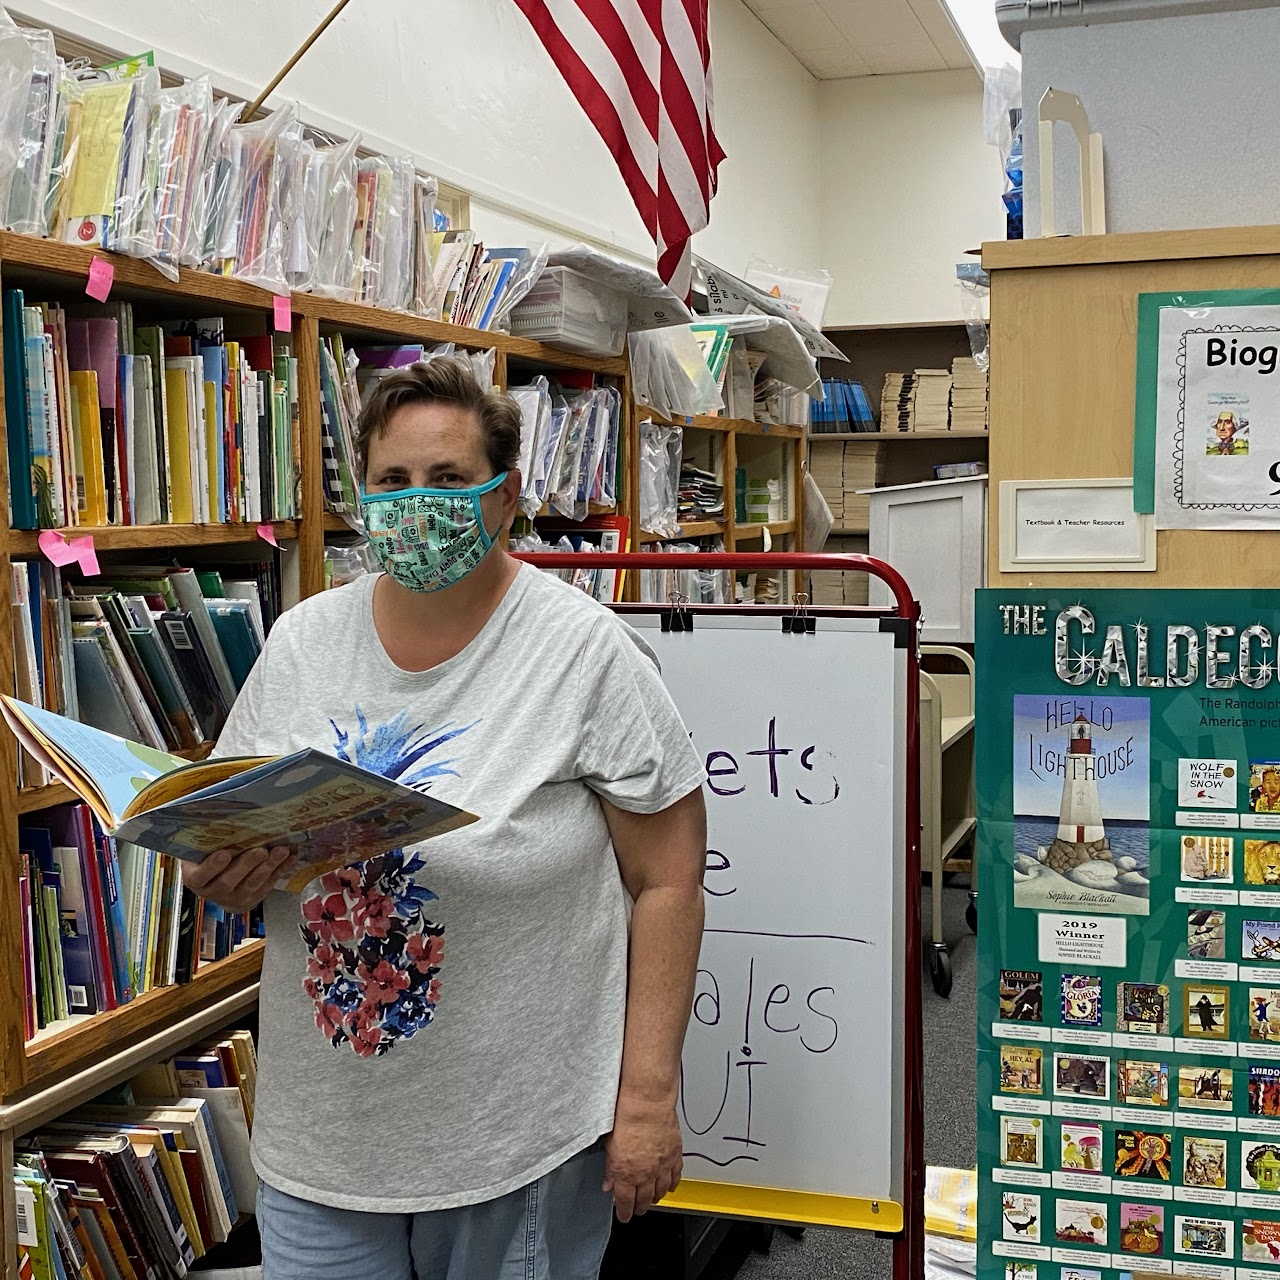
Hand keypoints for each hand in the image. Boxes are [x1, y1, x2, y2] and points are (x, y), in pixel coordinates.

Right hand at [181, 845, 293, 911]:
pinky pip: (267, 885)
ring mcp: (233, 898)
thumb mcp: (203, 846)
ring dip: (268, 867)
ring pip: (251, 885)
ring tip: (281, 851)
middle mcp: (213, 892)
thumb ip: (209, 835)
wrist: (217, 878)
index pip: (201, 875)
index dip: (212, 866)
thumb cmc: (209, 855)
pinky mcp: (252, 900)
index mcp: (196, 878)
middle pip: (229, 881)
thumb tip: (219, 809)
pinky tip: (290, 858)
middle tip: (261, 851)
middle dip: (247, 865)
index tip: (224, 853)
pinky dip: (280, 870)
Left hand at [602, 1093, 682, 1221]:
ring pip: (661, 1191)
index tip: (624, 1215)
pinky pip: (675, 1176)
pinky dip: (673, 1184)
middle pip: (645, 1200)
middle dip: (640, 1207)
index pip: (625, 1203)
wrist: (647, 1105)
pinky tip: (670, 1186)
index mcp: (626, 1174)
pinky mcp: (674, 1156)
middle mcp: (645, 1174)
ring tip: (653, 1199)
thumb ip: (610, 1169)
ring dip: (656, 1197)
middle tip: (638, 1209)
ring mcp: (662, 1166)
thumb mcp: (609, 1147)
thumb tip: (609, 1183)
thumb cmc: (626, 1119)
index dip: (624, 1213)